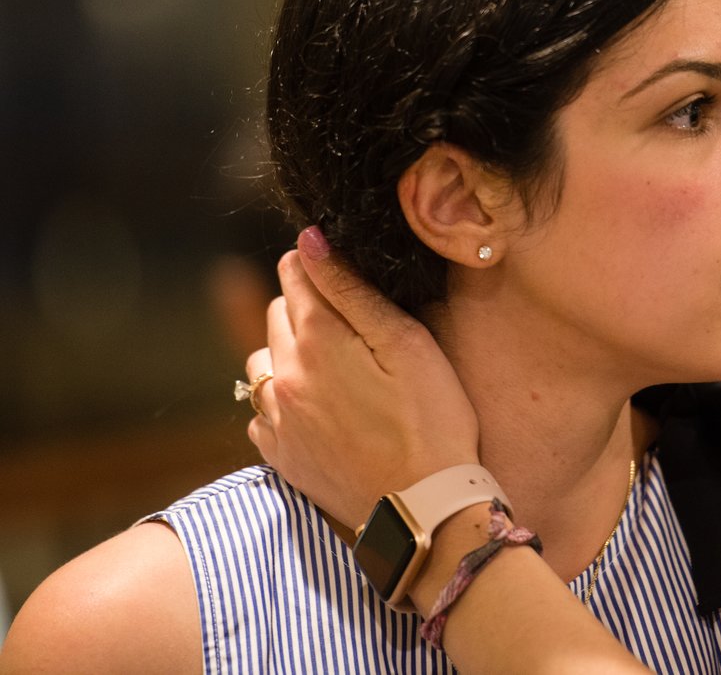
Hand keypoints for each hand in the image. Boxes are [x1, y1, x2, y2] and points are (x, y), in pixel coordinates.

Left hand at [247, 227, 479, 529]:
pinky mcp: (280, 454)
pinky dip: (284, 402)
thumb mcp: (407, 343)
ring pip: (263, 362)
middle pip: (277, 314)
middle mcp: (284, 376)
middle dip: (308, 311)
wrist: (423, 506)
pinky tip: (323, 413)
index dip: (321, 268)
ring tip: (336, 375)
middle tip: (356, 334)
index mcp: (317, 340)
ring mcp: (277, 418)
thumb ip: (351, 290)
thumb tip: (309, 240)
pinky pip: (262, 411)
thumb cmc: (431, 420)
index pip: (294, 273)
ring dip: (289, 357)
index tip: (346, 280)